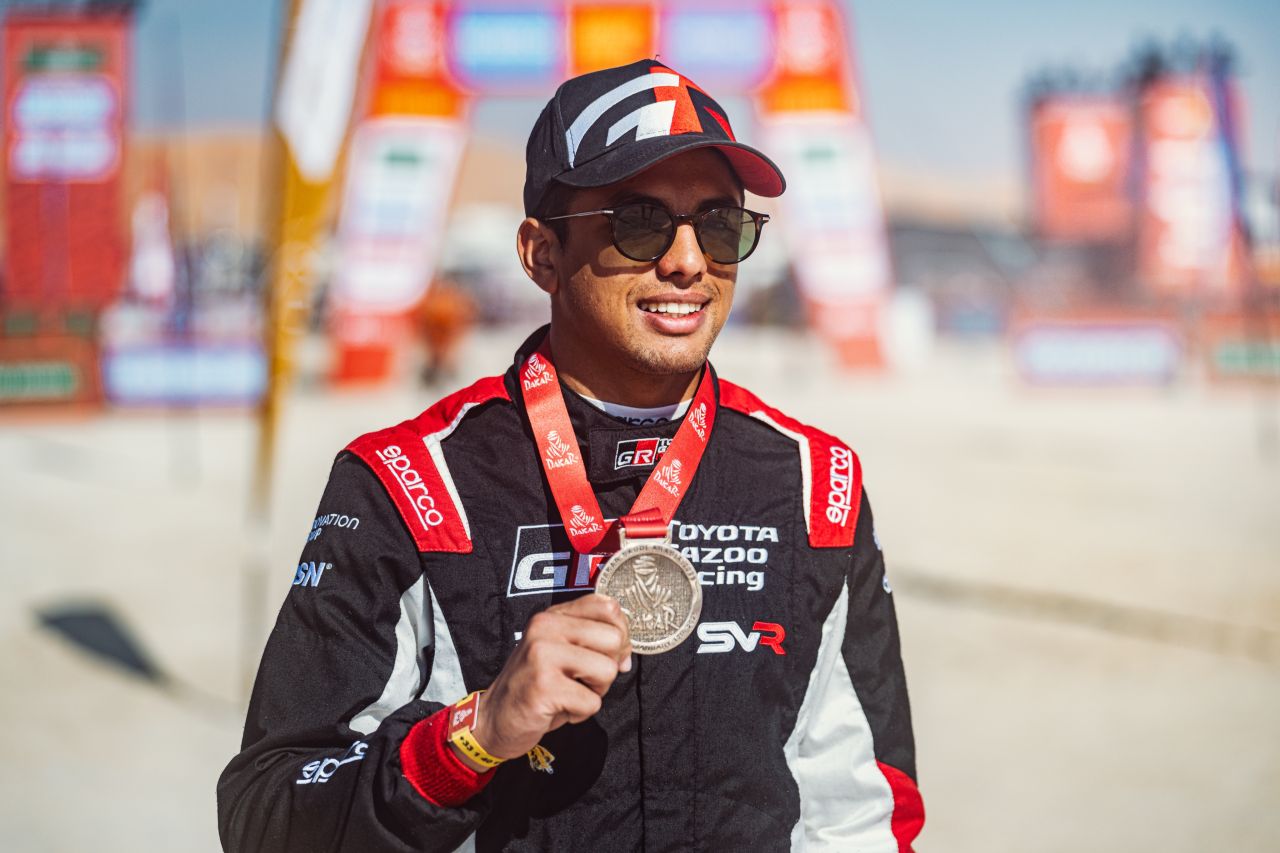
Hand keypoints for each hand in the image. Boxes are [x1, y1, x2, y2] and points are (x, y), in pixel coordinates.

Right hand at [463, 594, 631, 766]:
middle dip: (607, 668)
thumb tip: (626, 654)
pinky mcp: (543, 686)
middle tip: (579, 680)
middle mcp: (545, 627)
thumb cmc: (536, 686)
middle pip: (614, 640)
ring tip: (568, 694)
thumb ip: (593, 641)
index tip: (603, 654)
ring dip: (594, 692)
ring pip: (607, 671)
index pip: (608, 607)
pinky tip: (557, 708)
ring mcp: (542, 655)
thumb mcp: (561, 651)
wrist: (495, 720)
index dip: (619, 634)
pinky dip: (580, 713)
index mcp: (553, 615)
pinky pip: (592, 702)